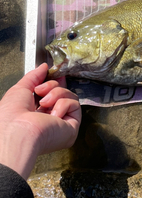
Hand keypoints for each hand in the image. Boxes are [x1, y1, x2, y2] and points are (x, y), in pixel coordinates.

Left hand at [0, 63, 80, 179]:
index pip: (52, 94)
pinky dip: (63, 105)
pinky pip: (74, 105)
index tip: (55, 72)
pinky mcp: (72, 127)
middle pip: (62, 92)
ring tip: (44, 103)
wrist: (17, 131)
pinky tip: (53, 115)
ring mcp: (61, 123)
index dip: (54, 82)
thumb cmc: (11, 115)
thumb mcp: (20, 89)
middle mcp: (49, 119)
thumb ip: (34, 76)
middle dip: (52, 86)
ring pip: (69, 96)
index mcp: (36, 113)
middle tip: (40, 90)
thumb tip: (45, 66)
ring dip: (56, 94)